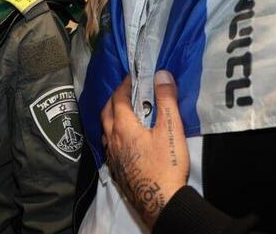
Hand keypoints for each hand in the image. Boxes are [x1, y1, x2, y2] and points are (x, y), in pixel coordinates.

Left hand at [101, 71, 188, 228]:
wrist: (160, 202)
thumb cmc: (166, 165)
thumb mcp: (170, 129)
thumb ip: (166, 100)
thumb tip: (162, 74)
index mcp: (123, 126)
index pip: (118, 99)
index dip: (124, 85)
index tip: (131, 77)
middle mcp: (112, 139)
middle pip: (106, 112)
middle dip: (113, 99)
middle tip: (125, 92)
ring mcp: (112, 156)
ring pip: (105, 130)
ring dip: (110, 117)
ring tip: (122, 113)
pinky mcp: (116, 170)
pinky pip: (109, 145)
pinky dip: (113, 135)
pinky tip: (123, 140)